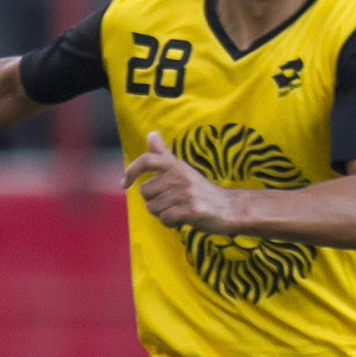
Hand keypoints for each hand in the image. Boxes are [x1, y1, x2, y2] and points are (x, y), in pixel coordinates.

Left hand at [122, 131, 236, 232]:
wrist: (230, 208)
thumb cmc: (202, 191)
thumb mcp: (183, 169)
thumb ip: (164, 154)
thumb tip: (151, 134)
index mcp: (176, 165)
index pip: (147, 160)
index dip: (131, 170)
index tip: (125, 183)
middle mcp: (179, 176)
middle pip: (145, 192)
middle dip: (154, 202)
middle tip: (171, 203)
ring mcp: (185, 193)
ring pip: (153, 208)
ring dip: (163, 213)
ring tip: (179, 210)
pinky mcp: (190, 210)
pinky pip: (165, 219)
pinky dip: (171, 223)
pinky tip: (183, 219)